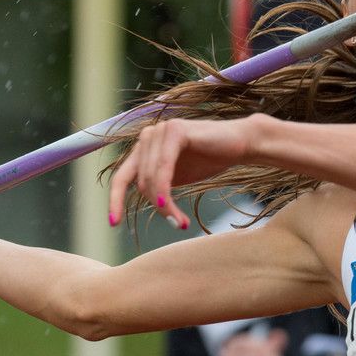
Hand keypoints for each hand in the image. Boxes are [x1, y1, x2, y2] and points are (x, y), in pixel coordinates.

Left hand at [108, 116, 260, 229]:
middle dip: (158, 207)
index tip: (113, 224)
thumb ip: (156, 185)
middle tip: (178, 224)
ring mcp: (160, 130)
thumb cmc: (210, 159)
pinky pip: (163, 169)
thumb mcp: (177, 177)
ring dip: (164, 206)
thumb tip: (143, 203)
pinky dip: (163, 191)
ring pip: (150, 179)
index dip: (115, 200)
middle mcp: (148, 136)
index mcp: (144, 147)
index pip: (121, 177)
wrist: (241, 143)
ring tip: (181, 222)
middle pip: (140, 182)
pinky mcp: (175, 131)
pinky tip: (167, 206)